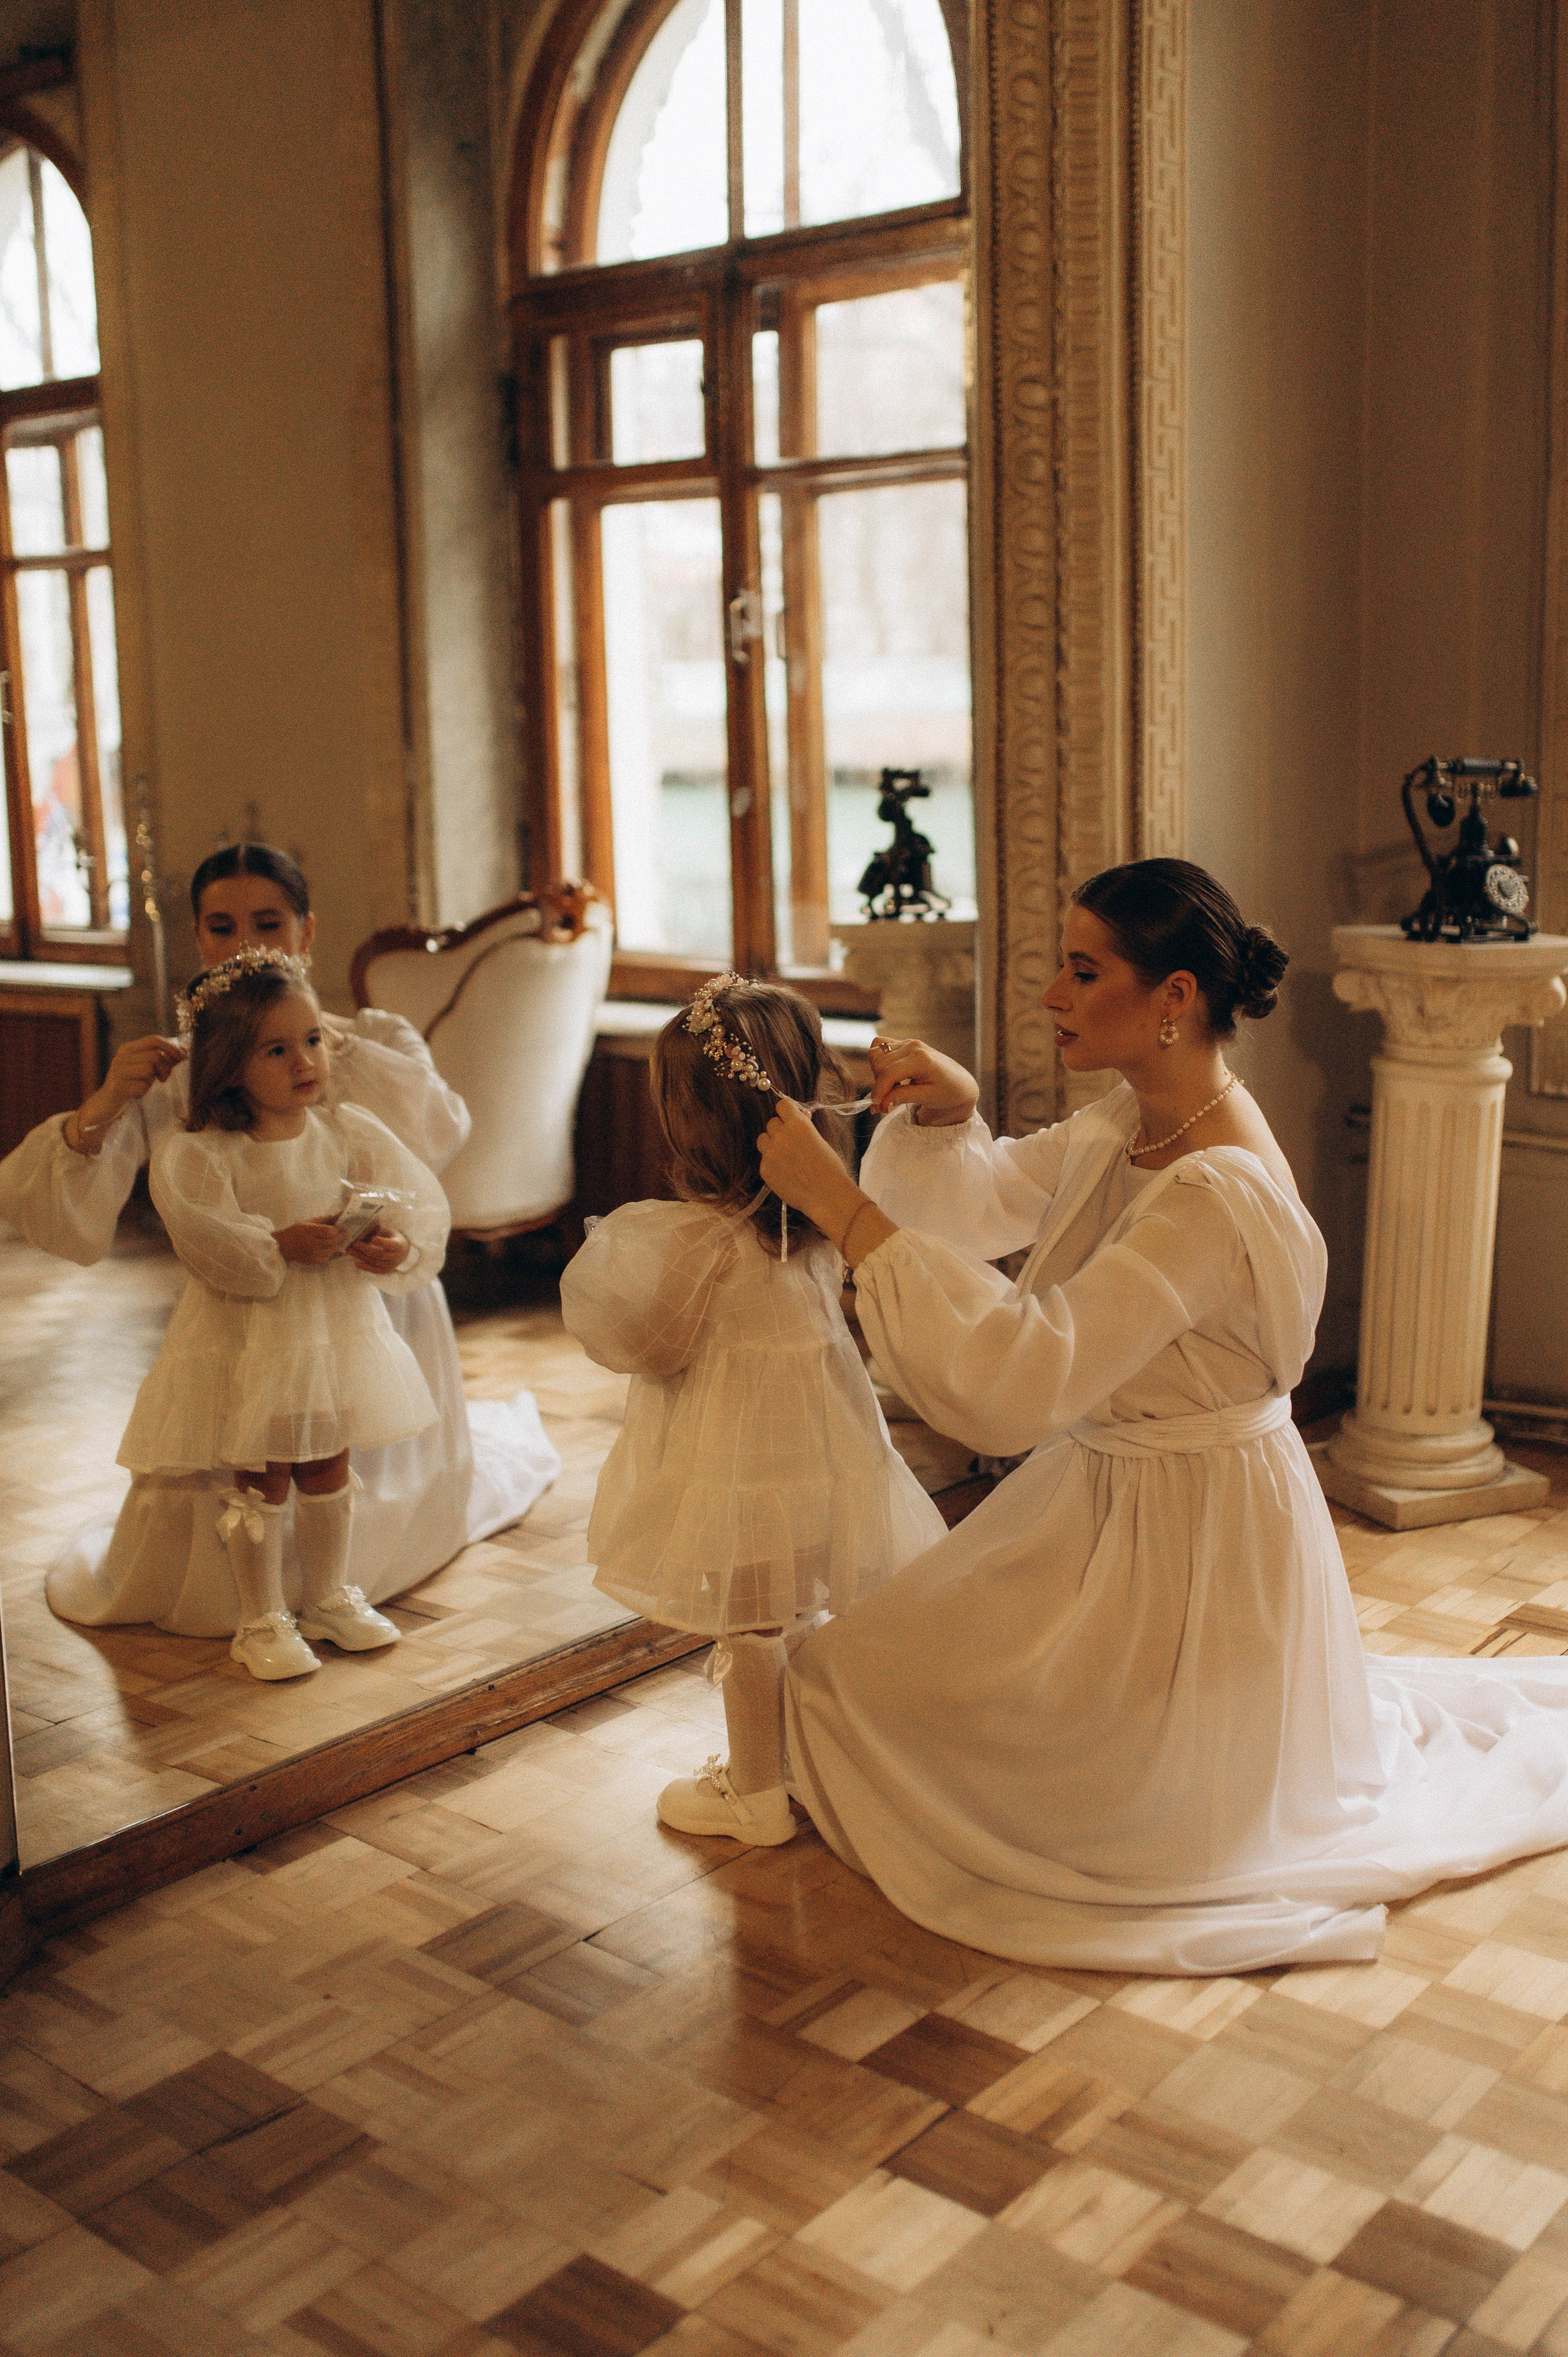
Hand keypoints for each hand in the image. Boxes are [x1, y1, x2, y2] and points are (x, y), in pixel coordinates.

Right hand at [67, 1035, 185, 1151]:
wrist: (105, 1104)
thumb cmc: (130, 1085)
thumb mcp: (145, 1068)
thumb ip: (161, 1059)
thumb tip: (184, 1051)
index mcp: (128, 1048)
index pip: (154, 1039)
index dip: (172, 1047)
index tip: (183, 1057)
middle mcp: (122, 1056)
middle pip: (155, 1055)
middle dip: (165, 1068)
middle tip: (162, 1078)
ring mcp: (118, 1071)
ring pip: (149, 1069)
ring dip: (152, 1080)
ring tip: (144, 1085)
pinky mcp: (118, 1086)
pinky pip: (142, 1085)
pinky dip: (144, 1091)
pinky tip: (136, 1093)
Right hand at [275, 1219, 346, 1264]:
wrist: (283, 1246)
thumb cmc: (295, 1231)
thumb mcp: (307, 1222)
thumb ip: (322, 1220)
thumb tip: (336, 1216)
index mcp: (310, 1231)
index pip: (329, 1232)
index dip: (337, 1230)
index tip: (340, 1228)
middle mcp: (312, 1243)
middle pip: (332, 1241)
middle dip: (340, 1237)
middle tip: (344, 1234)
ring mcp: (313, 1254)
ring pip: (331, 1250)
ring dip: (337, 1245)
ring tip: (340, 1240)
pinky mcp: (313, 1261)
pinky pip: (327, 1257)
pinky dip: (331, 1252)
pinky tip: (331, 1248)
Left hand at [347, 1224, 408, 1274]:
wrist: (403, 1253)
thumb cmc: (394, 1239)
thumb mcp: (390, 1232)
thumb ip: (380, 1230)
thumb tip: (366, 1226)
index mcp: (398, 1246)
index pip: (389, 1244)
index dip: (381, 1242)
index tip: (372, 1238)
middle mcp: (395, 1257)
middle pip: (378, 1254)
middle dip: (365, 1248)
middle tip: (354, 1243)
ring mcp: (389, 1265)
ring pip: (374, 1261)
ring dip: (360, 1256)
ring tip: (349, 1250)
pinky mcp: (384, 1271)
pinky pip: (373, 1270)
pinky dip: (364, 1267)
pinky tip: (356, 1263)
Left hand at [757, 1099, 862, 1230]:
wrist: (827, 1195)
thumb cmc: (830, 1168)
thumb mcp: (820, 1139)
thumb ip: (804, 1128)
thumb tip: (798, 1117)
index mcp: (798, 1124)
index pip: (782, 1105)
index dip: (786, 1112)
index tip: (789, 1118)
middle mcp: (781, 1135)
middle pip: (771, 1123)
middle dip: (780, 1130)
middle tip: (792, 1142)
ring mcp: (770, 1153)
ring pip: (763, 1140)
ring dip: (772, 1144)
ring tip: (786, 1157)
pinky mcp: (765, 1169)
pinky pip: (764, 1160)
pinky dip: (772, 1164)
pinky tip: (786, 1173)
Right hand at [868, 1036, 977, 1123]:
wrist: (958, 1083)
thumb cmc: (947, 1091)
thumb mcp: (927, 1097)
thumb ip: (903, 1097)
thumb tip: (881, 1104)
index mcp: (921, 1059)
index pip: (888, 1073)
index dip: (879, 1091)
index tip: (876, 1108)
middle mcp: (913, 1046)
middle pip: (879, 1063)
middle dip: (879, 1084)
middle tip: (888, 1100)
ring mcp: (908, 1043)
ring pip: (875, 1054)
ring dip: (878, 1073)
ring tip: (893, 1087)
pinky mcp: (904, 1044)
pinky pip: (879, 1046)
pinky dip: (879, 1061)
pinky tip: (891, 1075)